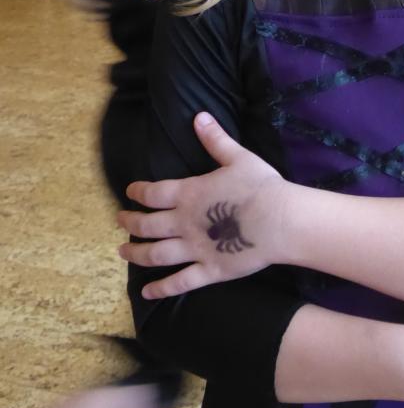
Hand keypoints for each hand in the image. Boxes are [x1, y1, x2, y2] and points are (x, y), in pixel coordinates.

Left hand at [118, 113, 289, 298]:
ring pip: (156, 254)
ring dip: (136, 253)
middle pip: (148, 225)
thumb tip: (199, 116)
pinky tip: (147, 292)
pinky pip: (179, 283)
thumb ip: (215, 139)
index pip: (154, 193)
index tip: (130, 192)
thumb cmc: (259, 186)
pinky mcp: (209, 271)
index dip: (138, 192)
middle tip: (120, 220)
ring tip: (123, 252)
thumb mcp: (238, 157)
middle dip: (130, 222)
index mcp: (189, 194)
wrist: (279, 220)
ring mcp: (195, 249)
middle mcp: (184, 223)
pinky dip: (160, 289)